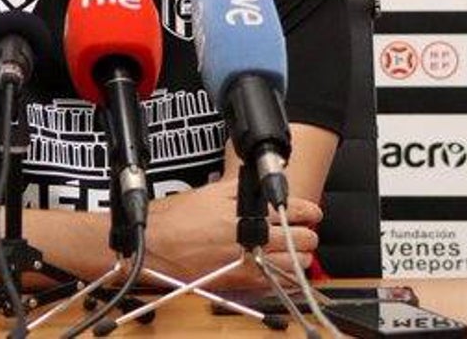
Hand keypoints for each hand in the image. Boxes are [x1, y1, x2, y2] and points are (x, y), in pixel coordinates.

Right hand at [144, 179, 320, 289]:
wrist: (154, 243)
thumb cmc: (175, 218)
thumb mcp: (211, 191)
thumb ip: (241, 189)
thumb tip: (263, 184)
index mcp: (243, 208)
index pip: (290, 208)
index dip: (308, 210)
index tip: (312, 212)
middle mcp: (248, 234)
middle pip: (298, 236)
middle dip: (306, 234)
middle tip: (304, 232)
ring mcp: (246, 259)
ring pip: (294, 262)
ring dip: (300, 256)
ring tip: (296, 251)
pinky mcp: (239, 280)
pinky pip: (277, 282)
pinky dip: (287, 278)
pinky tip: (284, 271)